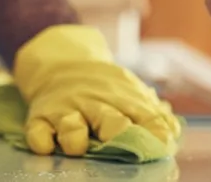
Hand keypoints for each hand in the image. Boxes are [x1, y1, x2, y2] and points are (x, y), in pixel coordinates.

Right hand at [12, 25, 180, 156]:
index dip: (155, 130)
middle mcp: (96, 103)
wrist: (64, 62)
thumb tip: (172, 130)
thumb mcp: (131, 91)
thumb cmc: (104, 86)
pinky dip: (41, 140)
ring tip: (78, 148)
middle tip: (125, 148)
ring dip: (75, 137)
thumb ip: (152, 111)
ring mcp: (67, 109)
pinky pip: (37, 131)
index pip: (144, 115)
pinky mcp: (41, 116)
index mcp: (123, 98)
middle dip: (118, 134)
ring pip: (71, 125)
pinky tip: (46, 146)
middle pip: (110, 121)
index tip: (164, 143)